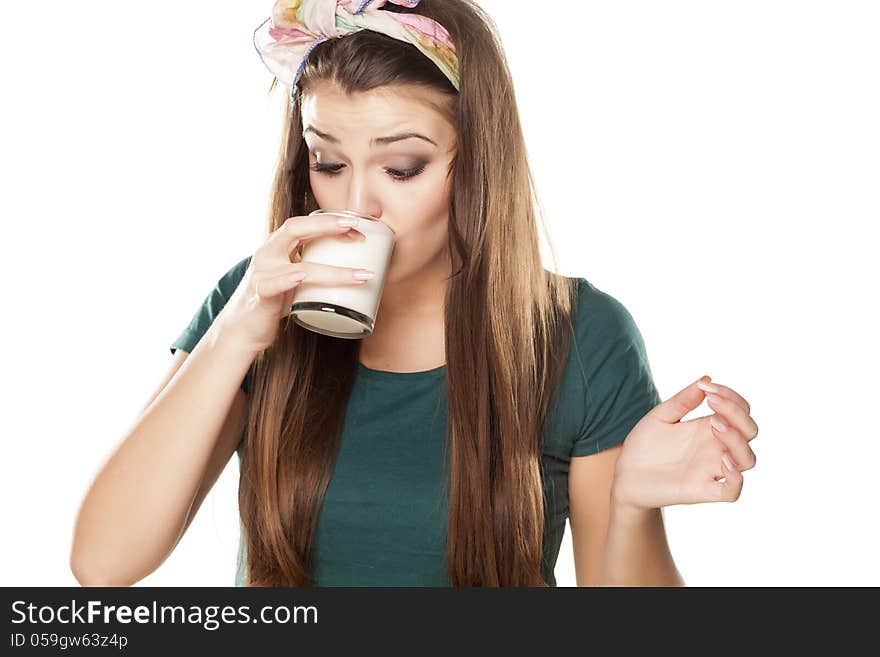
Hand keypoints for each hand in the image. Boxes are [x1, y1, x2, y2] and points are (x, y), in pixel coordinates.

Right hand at [217, 213, 370, 352]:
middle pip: (296, 229)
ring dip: (332, 271)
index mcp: (278, 246)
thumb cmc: (273, 300)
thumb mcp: (294, 277)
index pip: (304, 224)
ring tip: (360, 275)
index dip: (329, 221)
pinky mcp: (260, 296)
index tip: (357, 224)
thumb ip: (314, 266)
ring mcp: (262, 275)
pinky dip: (286, 281)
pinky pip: (272, 286)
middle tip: (355, 226)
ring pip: (299, 267)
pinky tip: (299, 277)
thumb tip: (353, 264)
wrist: (242, 328)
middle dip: (327, 225)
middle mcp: (268, 255)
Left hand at [610, 376, 759, 510]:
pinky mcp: (702, 491)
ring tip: (715, 425)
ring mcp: (711, 470)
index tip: (708, 388)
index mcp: (708, 428)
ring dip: (738, 440)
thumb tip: (705, 380)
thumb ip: (682, 401)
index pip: (740, 411)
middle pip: (750, 432)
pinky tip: (723, 462)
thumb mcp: (660, 416)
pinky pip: (732, 491)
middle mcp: (715, 448)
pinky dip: (736, 479)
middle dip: (738, 414)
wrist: (626, 475)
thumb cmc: (644, 445)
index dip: (732, 397)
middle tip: (712, 404)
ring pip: (748, 459)